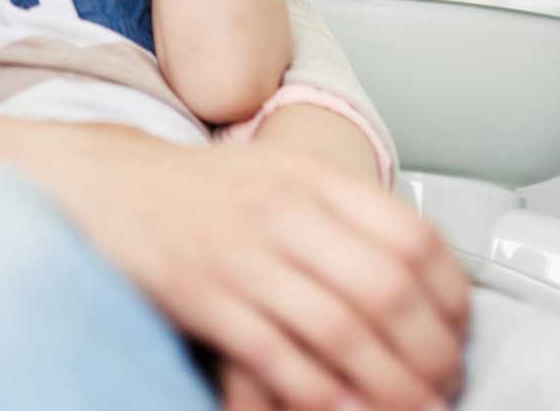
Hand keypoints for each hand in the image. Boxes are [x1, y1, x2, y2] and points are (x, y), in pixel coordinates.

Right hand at [43, 135, 467, 410]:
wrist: (101, 183)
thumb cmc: (194, 189)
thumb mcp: (273, 171)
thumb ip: (339, 207)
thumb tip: (419, 270)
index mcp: (303, 172)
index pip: (409, 233)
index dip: (450, 294)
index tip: (458, 331)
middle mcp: (277, 207)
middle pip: (385, 287)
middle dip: (429, 352)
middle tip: (442, 384)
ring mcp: (238, 252)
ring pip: (342, 332)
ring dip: (389, 388)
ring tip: (410, 410)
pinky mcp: (202, 295)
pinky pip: (281, 360)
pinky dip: (324, 399)